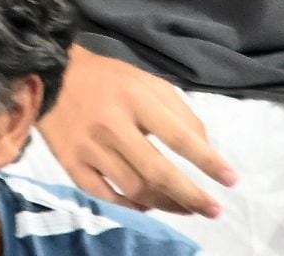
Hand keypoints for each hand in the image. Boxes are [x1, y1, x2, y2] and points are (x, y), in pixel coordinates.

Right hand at [38, 46, 236, 216]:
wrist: (53, 75)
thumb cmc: (108, 78)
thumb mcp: (146, 81)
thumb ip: (177, 110)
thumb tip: (203, 147)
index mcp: (135, 97)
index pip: (178, 135)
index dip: (207, 160)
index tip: (231, 179)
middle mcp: (112, 124)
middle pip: (157, 170)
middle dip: (190, 195)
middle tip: (214, 209)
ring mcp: (89, 147)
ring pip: (134, 188)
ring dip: (166, 203)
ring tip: (187, 207)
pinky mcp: (71, 164)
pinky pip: (106, 195)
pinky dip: (130, 205)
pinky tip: (147, 205)